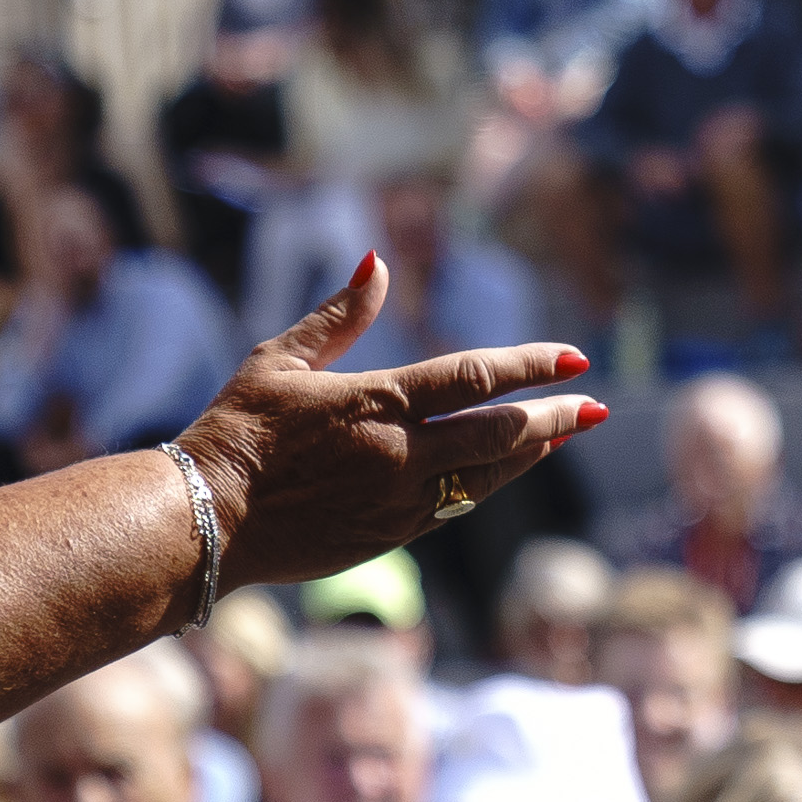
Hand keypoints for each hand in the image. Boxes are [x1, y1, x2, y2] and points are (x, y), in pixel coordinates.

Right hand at [174, 261, 600, 588]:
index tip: (574, 357)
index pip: (476, 378)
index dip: (532, 366)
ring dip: (531, 453)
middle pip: (500, 433)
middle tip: (594, 406)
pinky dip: (489, 485)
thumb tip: (377, 263)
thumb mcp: (279, 360)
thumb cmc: (237, 432)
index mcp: (378, 403)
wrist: (206, 521)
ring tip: (565, 433)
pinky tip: (505, 471)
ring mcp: (400, 502)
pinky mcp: (390, 538)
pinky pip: (456, 508)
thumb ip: (338, 317)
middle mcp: (400, 455)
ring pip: (487, 477)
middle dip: (555, 416)